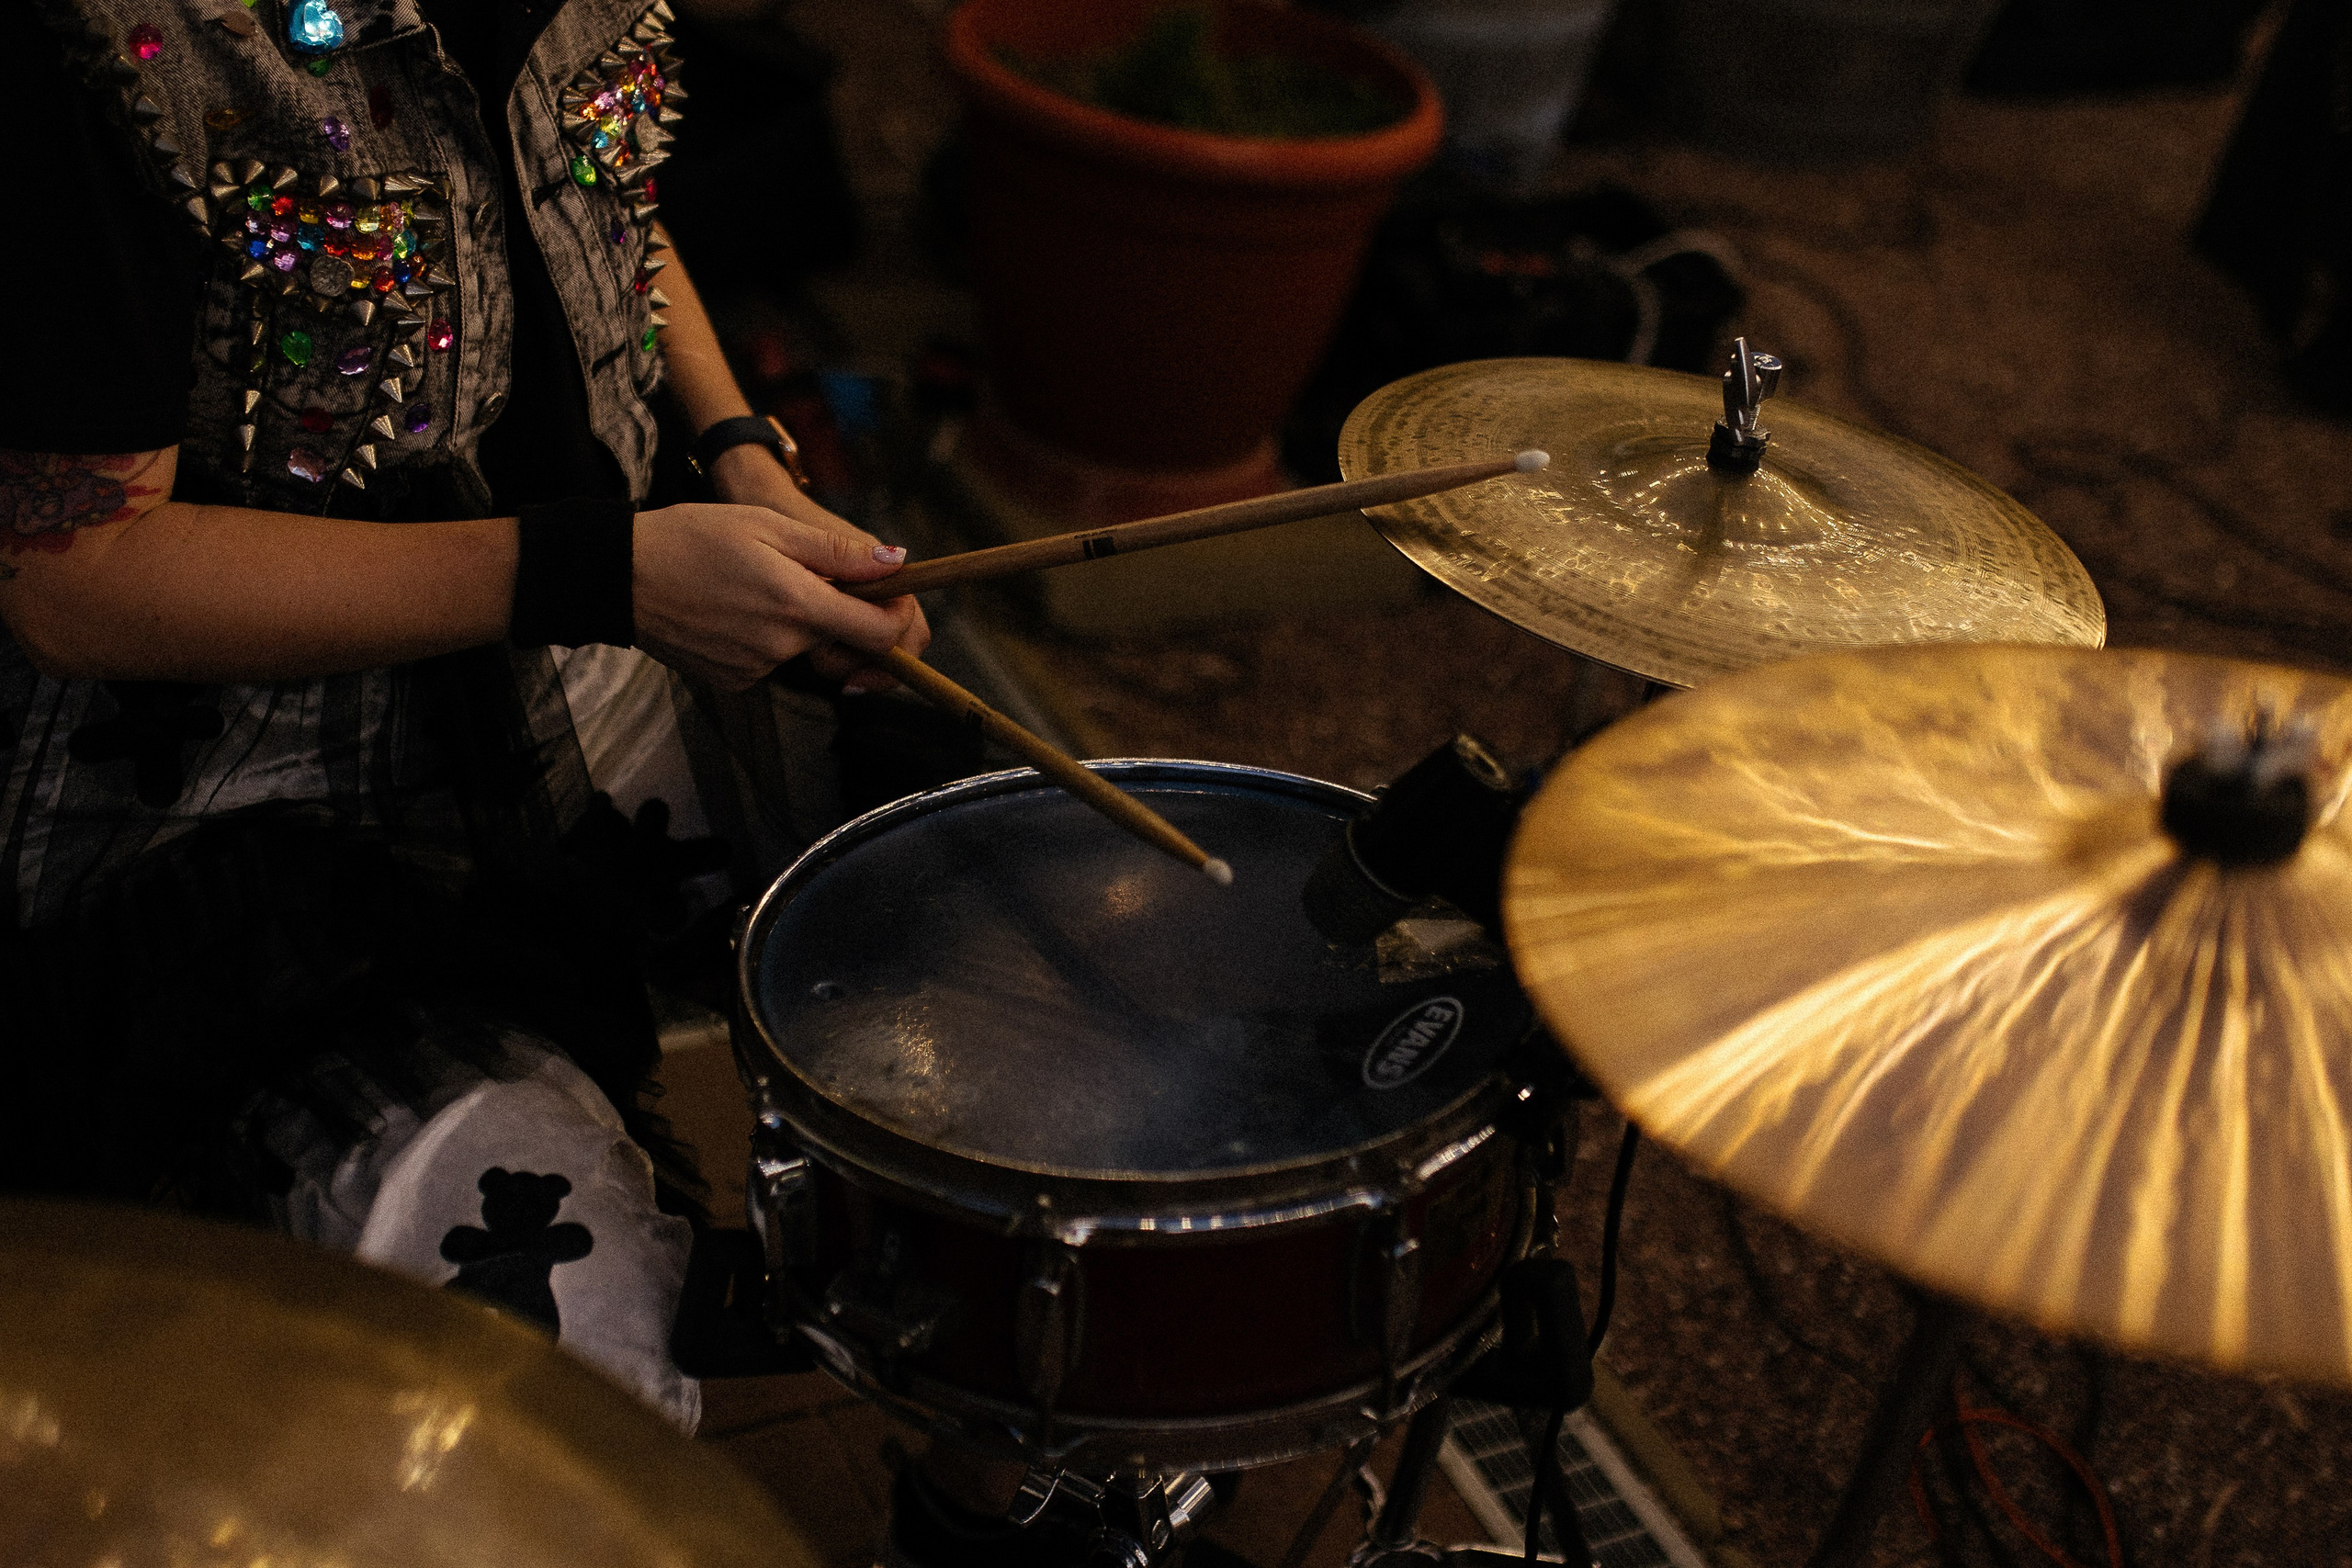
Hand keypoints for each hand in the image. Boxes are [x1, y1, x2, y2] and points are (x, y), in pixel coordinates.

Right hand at [706, 444, 931, 692]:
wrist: (619, 577)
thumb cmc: (691, 537)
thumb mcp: (766, 526)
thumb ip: (836, 552)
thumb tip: (896, 564)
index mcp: (797, 605)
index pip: (881, 633)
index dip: (896, 617)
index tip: (888, 596)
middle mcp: (782, 647)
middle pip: (842, 640)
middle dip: (837, 611)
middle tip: (799, 573)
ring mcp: (757, 670)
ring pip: (804, 648)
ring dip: (796, 622)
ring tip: (752, 585)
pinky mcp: (735, 681)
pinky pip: (772, 660)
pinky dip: (764, 637)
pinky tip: (730, 609)